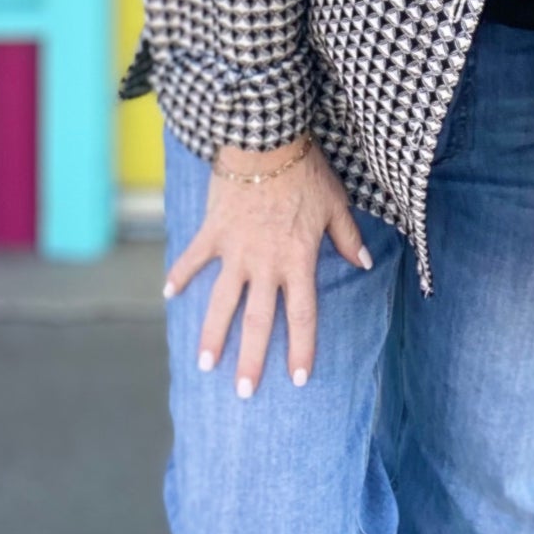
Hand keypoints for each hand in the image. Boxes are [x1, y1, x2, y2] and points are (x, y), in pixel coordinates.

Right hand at [162, 137, 372, 397]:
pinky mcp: (213, 232)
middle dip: (251, 360)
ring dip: (213, 335)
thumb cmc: (306, 170)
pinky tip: (168, 294)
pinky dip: (180, 274)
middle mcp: (266, 264)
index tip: (297, 379)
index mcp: (299, 261)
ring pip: (222, 302)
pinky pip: (194, 259)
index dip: (301, 350)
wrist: (267, 140)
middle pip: (259, 322)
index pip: (302, 317)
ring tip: (204, 364)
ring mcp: (236, 250)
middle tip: (243, 393)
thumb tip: (365, 262)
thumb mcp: (336, 204)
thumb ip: (348, 238)